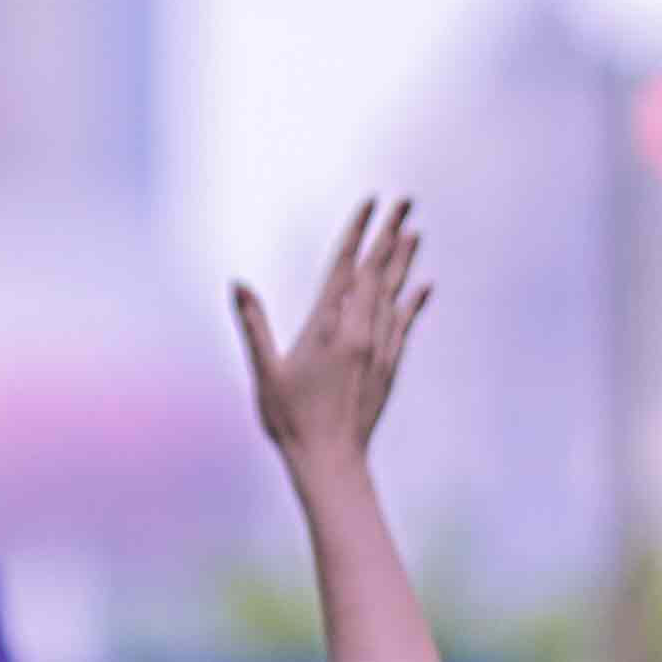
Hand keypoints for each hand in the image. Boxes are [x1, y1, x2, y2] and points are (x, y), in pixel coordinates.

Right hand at [231, 198, 427, 485]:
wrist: (330, 462)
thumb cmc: (290, 421)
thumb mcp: (265, 371)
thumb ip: (254, 324)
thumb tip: (238, 284)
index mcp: (328, 328)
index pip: (346, 267)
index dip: (359, 232)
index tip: (371, 202)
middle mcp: (360, 332)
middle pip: (377, 272)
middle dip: (390, 233)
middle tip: (406, 200)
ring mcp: (378, 349)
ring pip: (394, 294)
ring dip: (404, 261)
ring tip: (415, 232)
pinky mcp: (387, 367)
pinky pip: (404, 325)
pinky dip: (412, 302)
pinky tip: (423, 286)